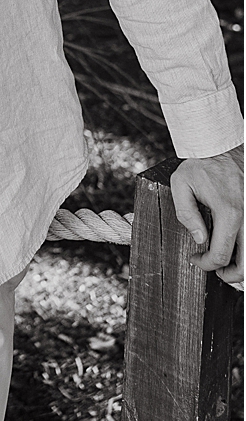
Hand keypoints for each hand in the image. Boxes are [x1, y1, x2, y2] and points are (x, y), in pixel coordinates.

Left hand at [171, 145, 243, 286]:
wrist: (222, 146)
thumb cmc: (201, 164)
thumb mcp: (181, 185)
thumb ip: (187, 214)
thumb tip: (199, 240)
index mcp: (229, 212)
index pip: (222, 254)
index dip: (206, 264)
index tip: (195, 259)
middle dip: (231, 274)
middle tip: (216, 269)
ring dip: (242, 264)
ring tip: (226, 261)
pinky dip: (245, 247)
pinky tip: (235, 244)